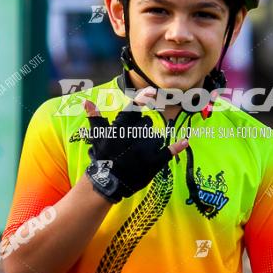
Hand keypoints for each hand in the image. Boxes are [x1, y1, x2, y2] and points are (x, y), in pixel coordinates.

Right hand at [83, 87, 188, 201]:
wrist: (107, 181)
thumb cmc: (102, 156)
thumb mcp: (97, 136)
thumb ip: (95, 117)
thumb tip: (86, 102)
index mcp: (122, 127)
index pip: (134, 108)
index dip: (143, 98)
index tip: (151, 92)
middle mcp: (136, 135)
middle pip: (147, 124)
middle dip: (142, 130)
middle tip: (133, 143)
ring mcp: (146, 148)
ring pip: (157, 137)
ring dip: (151, 142)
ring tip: (140, 153)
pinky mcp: (154, 161)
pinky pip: (168, 151)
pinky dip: (178, 146)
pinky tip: (185, 141)